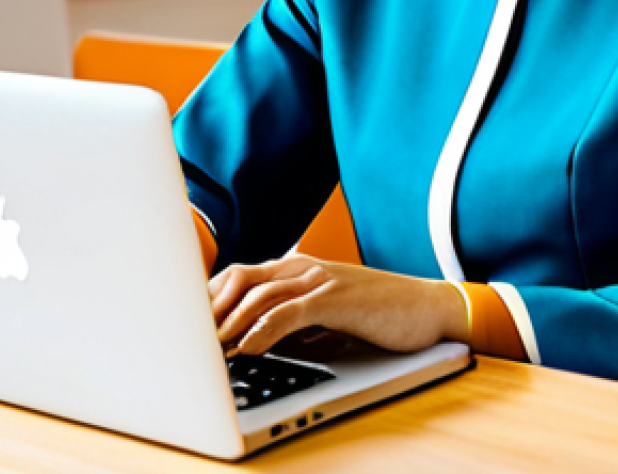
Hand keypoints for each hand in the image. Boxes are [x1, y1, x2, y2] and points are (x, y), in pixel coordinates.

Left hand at [209, 254, 469, 356]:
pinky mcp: (337, 298)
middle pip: (241, 278)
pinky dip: (263, 329)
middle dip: (211, 308)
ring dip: (230, 323)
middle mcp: (303, 269)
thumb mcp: (327, 315)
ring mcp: (320, 280)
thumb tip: (257, 341)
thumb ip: (295, 319)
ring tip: (210, 349)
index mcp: (298, 270)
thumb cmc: (378, 314)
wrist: (427, 307)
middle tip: (190, 338)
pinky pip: (290, 311)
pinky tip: (247, 346)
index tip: (189, 325)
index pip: (241, 275)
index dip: (211, 298)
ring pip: (260, 294)